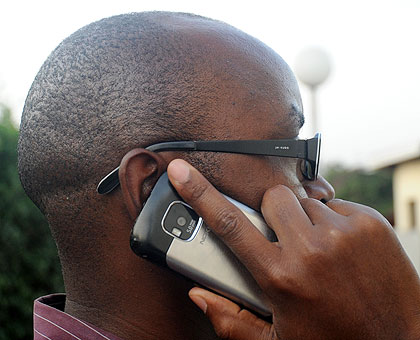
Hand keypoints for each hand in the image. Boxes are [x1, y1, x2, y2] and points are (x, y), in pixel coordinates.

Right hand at [167, 159, 419, 339]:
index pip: (227, 224)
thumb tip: (199, 294)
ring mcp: (342, 231)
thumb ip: (230, 321)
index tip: (181, 171)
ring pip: (303, 200)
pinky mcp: (368, 221)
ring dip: (302, 219)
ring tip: (315, 249)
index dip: (198, 194)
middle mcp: (310, 248)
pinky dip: (331, 220)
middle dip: (270, 212)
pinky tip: (339, 248)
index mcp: (279, 276)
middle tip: (280, 237)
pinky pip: (334, 204)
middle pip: (271, 198)